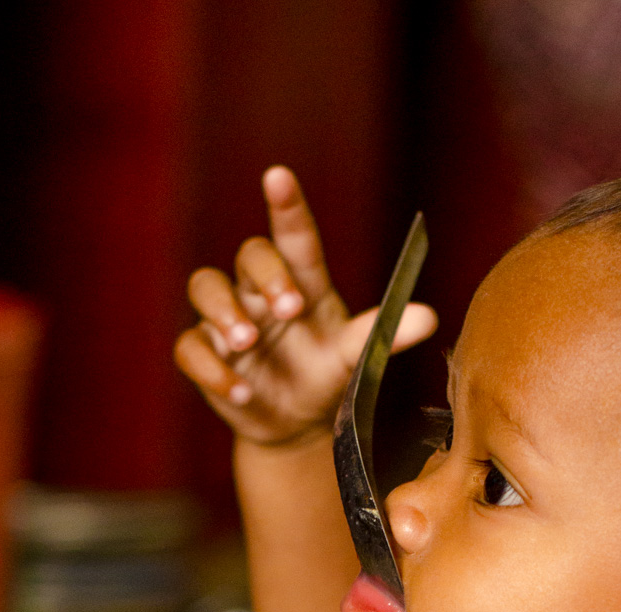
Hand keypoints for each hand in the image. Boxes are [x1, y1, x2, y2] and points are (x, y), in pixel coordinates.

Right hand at [175, 165, 436, 448]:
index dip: (287, 205)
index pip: (294, 236)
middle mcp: (261, 293)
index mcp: (303, 283)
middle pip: (250, 256)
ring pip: (206, 287)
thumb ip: (386, 334)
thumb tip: (429, 318)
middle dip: (266, 275)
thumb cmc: (325, 374)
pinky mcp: (208, 356)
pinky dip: (212, 368)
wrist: (297, 425)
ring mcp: (230, 322)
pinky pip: (191, 349)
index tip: (279, 177)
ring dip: (224, 311)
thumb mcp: (357, 356)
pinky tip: (240, 391)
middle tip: (288, 309)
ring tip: (246, 341)